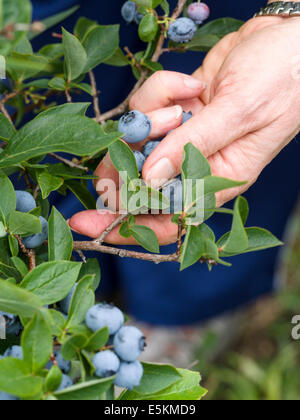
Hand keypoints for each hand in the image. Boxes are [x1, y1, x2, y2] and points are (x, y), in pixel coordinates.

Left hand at [69, 16, 299, 244]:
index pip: (166, 218)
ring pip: (135, 139)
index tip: (87, 224)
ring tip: (185, 101)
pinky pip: (145, 106)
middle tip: (140, 132)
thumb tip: (149, 179)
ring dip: (151, 116)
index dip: (125, 226)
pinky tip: (191, 82)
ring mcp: (181, 136)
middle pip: (137, 181)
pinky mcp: (174, 110)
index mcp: (217, 179)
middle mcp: (195, 163)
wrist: (289, 40)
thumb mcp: (240, 113)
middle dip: (127, 158)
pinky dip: (160, 90)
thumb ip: (193, 146)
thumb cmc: (283, 80)